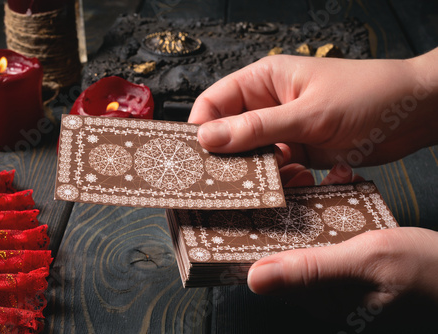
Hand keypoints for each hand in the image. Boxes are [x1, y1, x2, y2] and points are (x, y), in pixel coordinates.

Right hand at [189, 50, 437, 168]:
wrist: (416, 113)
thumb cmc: (367, 95)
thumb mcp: (309, 113)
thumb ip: (257, 128)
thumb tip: (208, 138)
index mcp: (264, 81)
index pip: (214, 102)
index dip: (199, 128)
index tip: (191, 157)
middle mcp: (269, 106)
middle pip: (230, 133)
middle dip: (226, 157)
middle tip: (221, 183)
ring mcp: (285, 131)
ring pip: (253, 156)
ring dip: (257, 173)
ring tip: (268, 184)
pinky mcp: (301, 153)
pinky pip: (277, 170)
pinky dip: (281, 181)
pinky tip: (298, 181)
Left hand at [248, 165, 437, 328]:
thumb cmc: (428, 275)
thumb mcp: (367, 261)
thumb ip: (311, 269)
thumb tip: (254, 279)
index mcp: (320, 299)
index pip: (270, 266)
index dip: (258, 230)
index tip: (259, 197)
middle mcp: (324, 292)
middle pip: (287, 245)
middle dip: (289, 207)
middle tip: (299, 175)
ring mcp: (339, 278)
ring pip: (310, 234)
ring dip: (314, 202)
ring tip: (327, 177)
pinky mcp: (352, 265)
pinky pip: (332, 233)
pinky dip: (335, 208)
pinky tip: (346, 187)